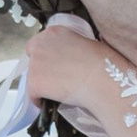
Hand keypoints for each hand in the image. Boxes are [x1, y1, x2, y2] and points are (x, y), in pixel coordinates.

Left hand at [22, 18, 133, 136]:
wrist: (101, 80)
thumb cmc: (103, 63)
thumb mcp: (88, 44)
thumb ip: (72, 46)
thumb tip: (72, 56)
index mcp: (55, 32)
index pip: (40, 42)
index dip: (47, 55)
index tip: (54, 64)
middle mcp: (41, 44)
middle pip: (32, 58)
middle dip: (41, 68)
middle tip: (54, 79)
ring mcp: (35, 64)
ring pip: (32, 77)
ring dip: (42, 84)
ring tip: (57, 93)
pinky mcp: (34, 82)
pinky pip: (32, 95)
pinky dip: (39, 100)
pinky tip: (50, 103)